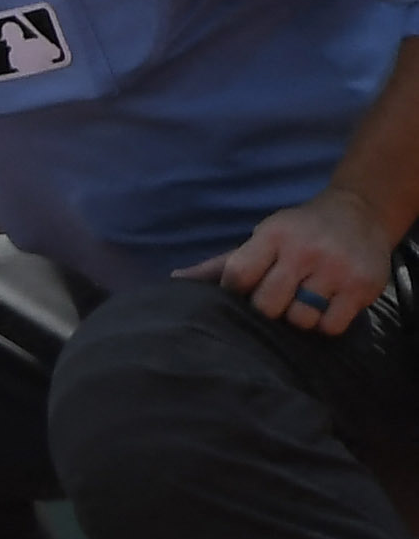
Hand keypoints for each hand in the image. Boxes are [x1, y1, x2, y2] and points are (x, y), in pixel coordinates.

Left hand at [182, 188, 402, 336]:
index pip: (238, 276)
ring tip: (303, 303)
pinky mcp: (363, 287)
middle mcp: (304, 251)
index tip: (244, 292)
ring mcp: (336, 269)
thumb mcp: (262, 238)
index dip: (235, 292)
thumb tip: (175, 280)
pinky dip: (325, 324)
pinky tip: (326, 307)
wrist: (360, 213)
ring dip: (298, 317)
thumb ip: (223, 264)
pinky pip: (331, 326)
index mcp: (273, 236)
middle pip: (267, 304)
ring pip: (300, 318)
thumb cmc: (298, 232)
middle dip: (267, 309)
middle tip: (277, 300)